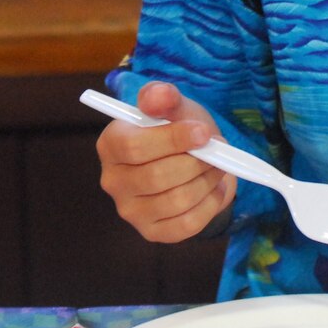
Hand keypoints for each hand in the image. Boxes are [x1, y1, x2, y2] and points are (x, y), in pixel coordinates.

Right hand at [96, 80, 235, 243]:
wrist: (188, 158)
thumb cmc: (175, 129)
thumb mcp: (171, 107)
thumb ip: (163, 97)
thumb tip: (160, 95)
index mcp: (110, 145)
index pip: (134, 147)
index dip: (173, 140)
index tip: (204, 132)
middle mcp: (112, 181)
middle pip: (157, 177)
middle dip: (196, 162)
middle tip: (217, 151)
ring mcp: (130, 210)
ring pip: (176, 201)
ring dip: (206, 182)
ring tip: (217, 166)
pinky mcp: (151, 231)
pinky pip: (186, 225)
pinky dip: (209, 205)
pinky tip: (213, 189)